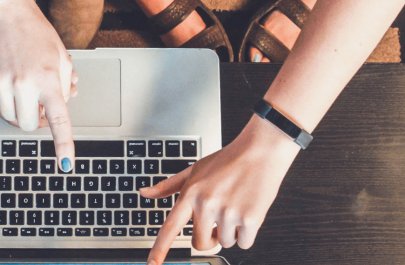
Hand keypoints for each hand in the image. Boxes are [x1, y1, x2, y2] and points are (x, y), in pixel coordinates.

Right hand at [0, 0, 76, 170]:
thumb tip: (61, 107)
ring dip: (18, 108)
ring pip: (10, 116)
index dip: (63, 145)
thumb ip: (64, 86)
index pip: (59, 120)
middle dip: (34, 119)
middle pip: (28, 125)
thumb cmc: (37, 34)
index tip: (66, 164)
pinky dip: (3, 97)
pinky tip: (7, 76)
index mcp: (49, 79)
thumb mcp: (61, 58)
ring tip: (22, 85)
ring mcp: (2, 82)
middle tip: (37, 103)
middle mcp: (25, 84)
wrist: (7, 15)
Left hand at [142, 115, 300, 263]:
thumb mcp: (194, 169)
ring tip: (235, 206)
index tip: (152, 264)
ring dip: (231, 232)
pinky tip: (248, 211)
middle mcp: (207, 204)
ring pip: (225, 243)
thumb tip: (144, 193)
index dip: (159, 249)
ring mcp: (228, 212)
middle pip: (200, 243)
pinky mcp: (250, 219)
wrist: (260, 151)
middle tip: (218, 220)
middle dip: (209, 237)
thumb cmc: (227, 160)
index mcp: (191, 194)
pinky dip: (247, 234)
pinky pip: (244, 243)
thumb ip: (168, 186)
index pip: (170, 227)